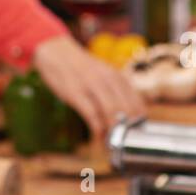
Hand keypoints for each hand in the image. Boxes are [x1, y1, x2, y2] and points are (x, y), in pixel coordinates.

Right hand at [32, 35, 146, 138]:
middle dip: (127, 131)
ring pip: (111, 112)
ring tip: (112, 143)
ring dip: (114, 132)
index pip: (137, 103)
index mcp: (117, 76)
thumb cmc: (81, 67)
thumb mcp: (103, 74)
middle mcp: (108, 79)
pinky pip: (92, 114)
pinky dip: (97, 129)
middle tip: (124, 142)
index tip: (136, 134)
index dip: (139, 122)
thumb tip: (128, 115)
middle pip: (126, 110)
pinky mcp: (75, 92)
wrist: (56, 51)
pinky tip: (98, 136)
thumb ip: (115, 90)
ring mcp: (91, 85)